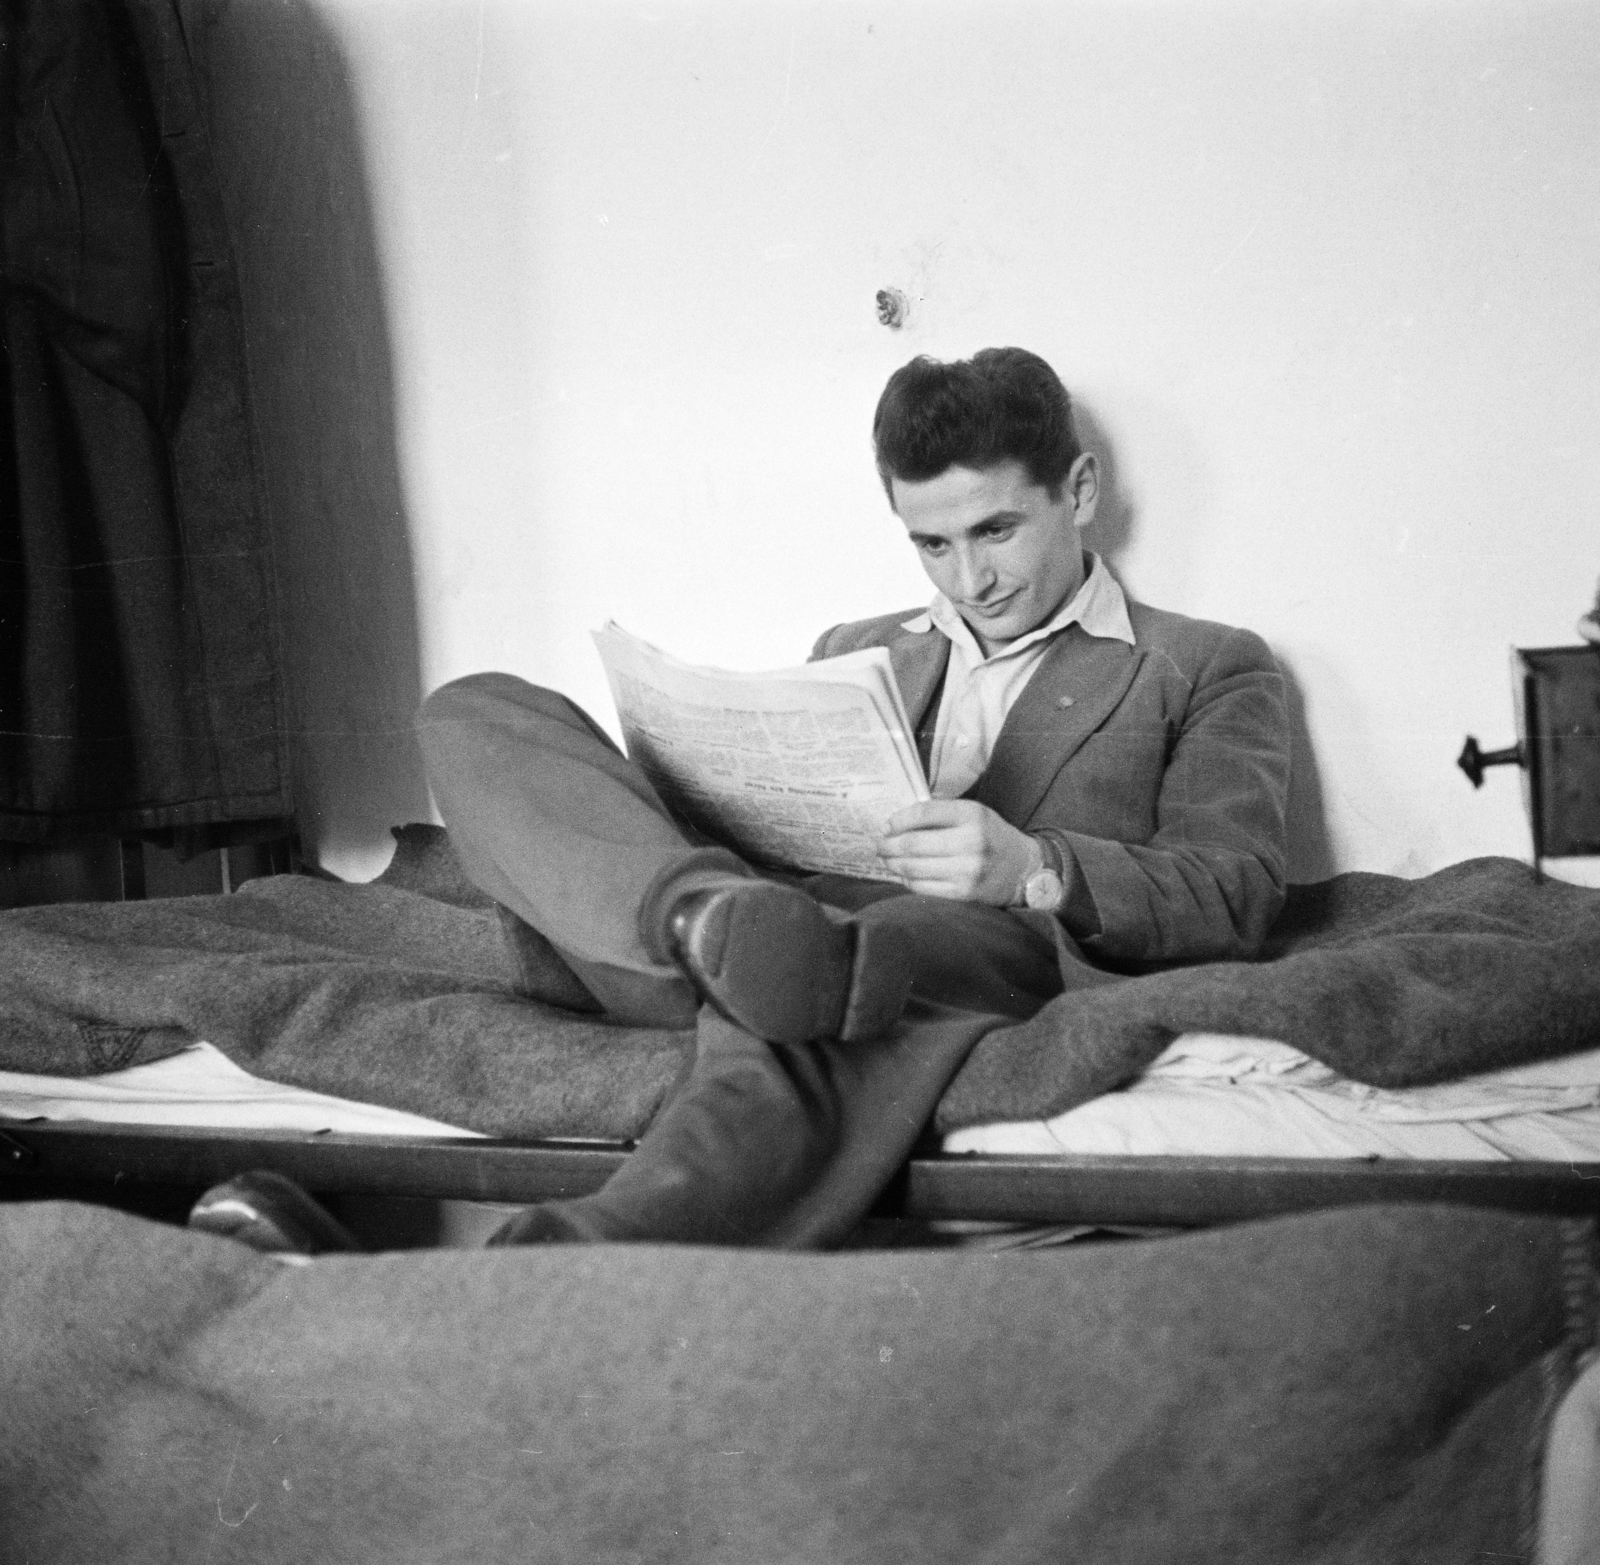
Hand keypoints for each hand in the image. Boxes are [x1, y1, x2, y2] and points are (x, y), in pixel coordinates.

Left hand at [878, 799, 1038, 903]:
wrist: (1024, 870)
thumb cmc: (991, 837)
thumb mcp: (973, 814)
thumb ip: (940, 813)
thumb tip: (895, 823)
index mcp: (972, 815)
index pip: (922, 813)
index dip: (897, 820)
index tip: (886, 825)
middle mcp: (971, 842)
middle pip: (912, 843)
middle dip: (888, 845)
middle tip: (879, 845)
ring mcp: (968, 871)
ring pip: (913, 868)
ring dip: (893, 863)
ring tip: (887, 859)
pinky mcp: (964, 894)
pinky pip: (923, 887)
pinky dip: (907, 880)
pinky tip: (904, 874)